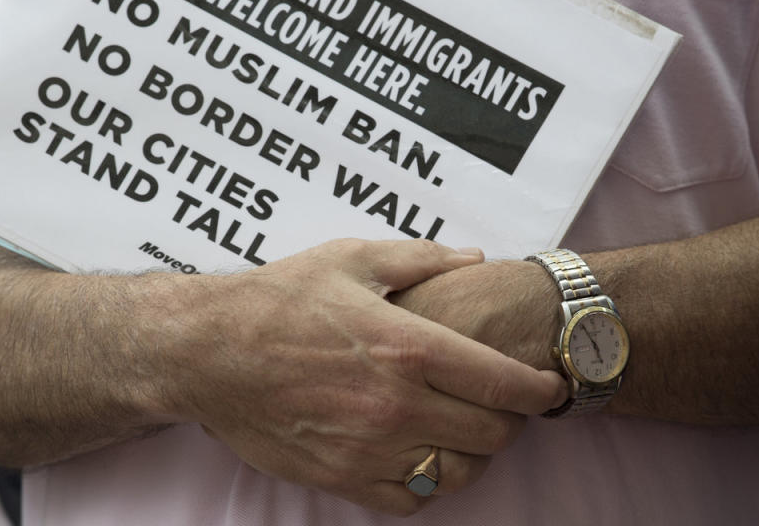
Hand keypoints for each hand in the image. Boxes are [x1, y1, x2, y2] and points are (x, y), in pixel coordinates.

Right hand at [166, 240, 565, 515]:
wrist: (210, 351)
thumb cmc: (280, 299)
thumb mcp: (352, 258)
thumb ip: (423, 257)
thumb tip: (476, 258)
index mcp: (408, 346)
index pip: (504, 383)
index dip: (541, 389)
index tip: (549, 386)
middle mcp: (396, 404)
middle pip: (492, 435)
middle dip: (512, 421)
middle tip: (501, 403)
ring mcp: (368, 448)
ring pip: (457, 475)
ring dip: (474, 455)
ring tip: (464, 431)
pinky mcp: (340, 476)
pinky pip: (409, 502)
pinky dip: (429, 485)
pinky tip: (422, 458)